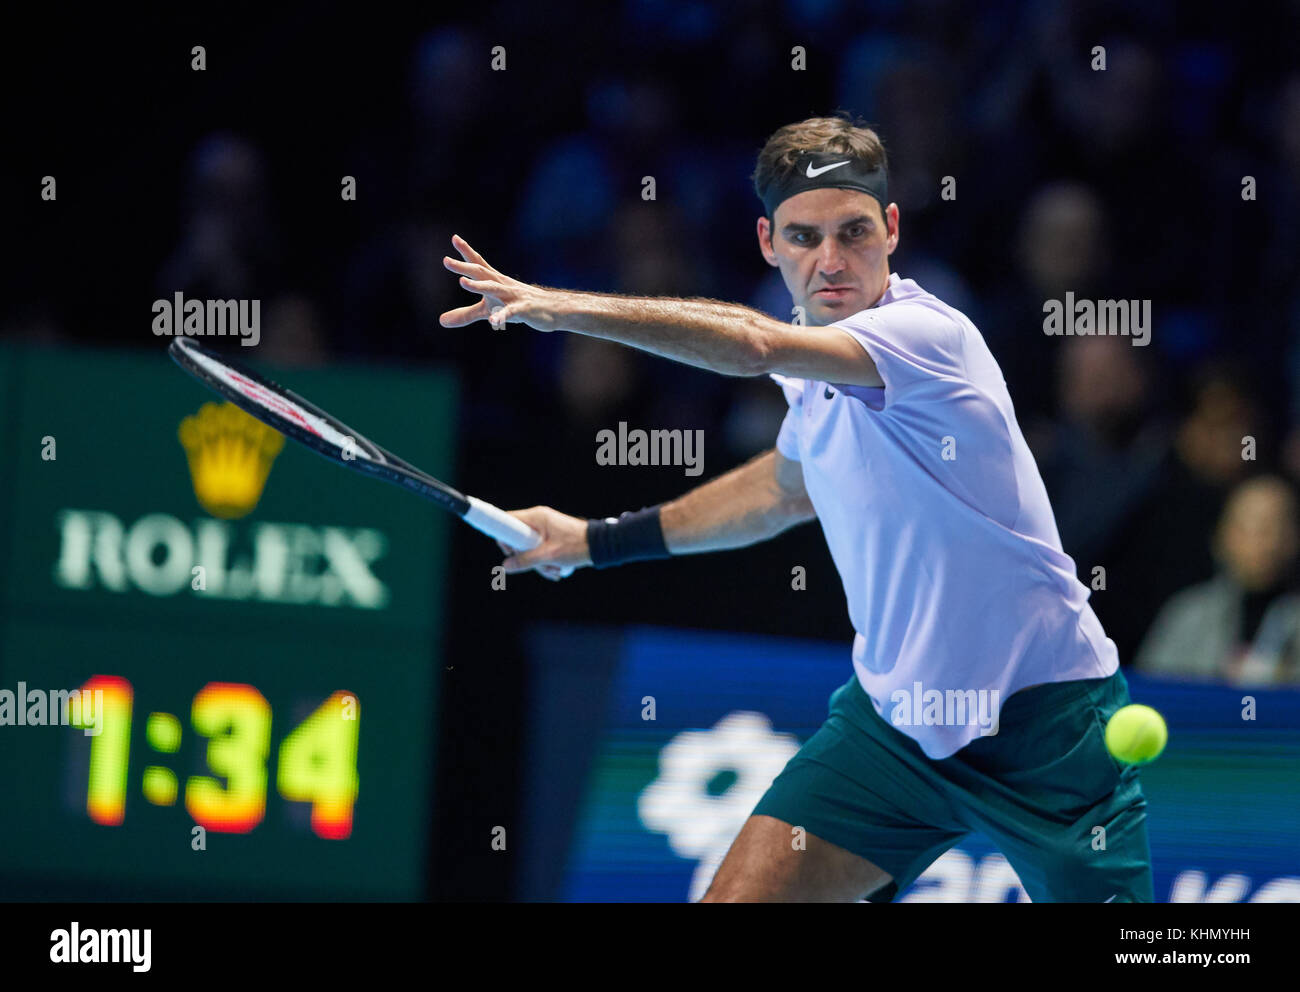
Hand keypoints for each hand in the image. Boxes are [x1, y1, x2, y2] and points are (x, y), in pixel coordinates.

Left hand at [440, 234, 562, 331]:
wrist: (552, 309)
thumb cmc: (517, 305)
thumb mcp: (488, 310)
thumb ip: (465, 314)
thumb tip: (441, 321)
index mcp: (494, 280)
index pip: (478, 263)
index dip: (465, 252)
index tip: (455, 238)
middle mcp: (502, 284)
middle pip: (480, 272)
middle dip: (463, 266)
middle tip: (446, 261)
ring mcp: (512, 296)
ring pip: (493, 289)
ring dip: (478, 286)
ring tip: (462, 282)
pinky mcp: (522, 309)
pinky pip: (511, 312)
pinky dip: (502, 315)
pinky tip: (493, 321)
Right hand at [494, 506, 590, 580]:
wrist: (600, 546)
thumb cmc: (576, 546)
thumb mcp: (549, 556)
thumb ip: (526, 561)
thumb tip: (505, 567)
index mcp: (537, 517)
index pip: (508, 521)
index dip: (505, 538)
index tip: (512, 553)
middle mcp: (539, 520)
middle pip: (518, 539)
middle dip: (526, 557)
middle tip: (539, 567)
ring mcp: (546, 528)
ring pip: (530, 547)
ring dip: (538, 563)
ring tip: (553, 571)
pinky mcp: (552, 536)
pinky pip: (540, 549)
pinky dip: (545, 561)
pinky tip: (556, 570)